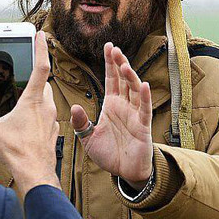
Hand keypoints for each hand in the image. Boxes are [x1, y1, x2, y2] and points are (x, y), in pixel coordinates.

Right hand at [0, 32, 59, 197]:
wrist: (35, 175)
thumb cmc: (17, 152)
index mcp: (32, 100)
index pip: (40, 66)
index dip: (41, 48)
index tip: (41, 35)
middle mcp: (46, 107)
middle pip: (43, 84)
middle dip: (33, 79)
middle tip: (22, 78)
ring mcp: (51, 121)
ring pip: (45, 102)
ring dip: (34, 100)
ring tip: (18, 106)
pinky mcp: (52, 134)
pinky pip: (45, 119)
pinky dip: (36, 118)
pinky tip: (24, 127)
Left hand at [70, 43, 152, 186]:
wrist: (123, 171)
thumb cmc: (109, 153)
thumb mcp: (88, 138)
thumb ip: (81, 123)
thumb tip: (73, 107)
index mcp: (111, 105)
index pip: (110, 79)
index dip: (109, 64)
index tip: (108, 47)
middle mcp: (124, 106)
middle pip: (123, 80)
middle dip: (119, 63)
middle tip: (114, 48)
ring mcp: (134, 114)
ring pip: (134, 90)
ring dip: (130, 77)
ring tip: (124, 64)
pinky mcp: (143, 126)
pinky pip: (144, 109)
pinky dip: (145, 97)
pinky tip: (144, 84)